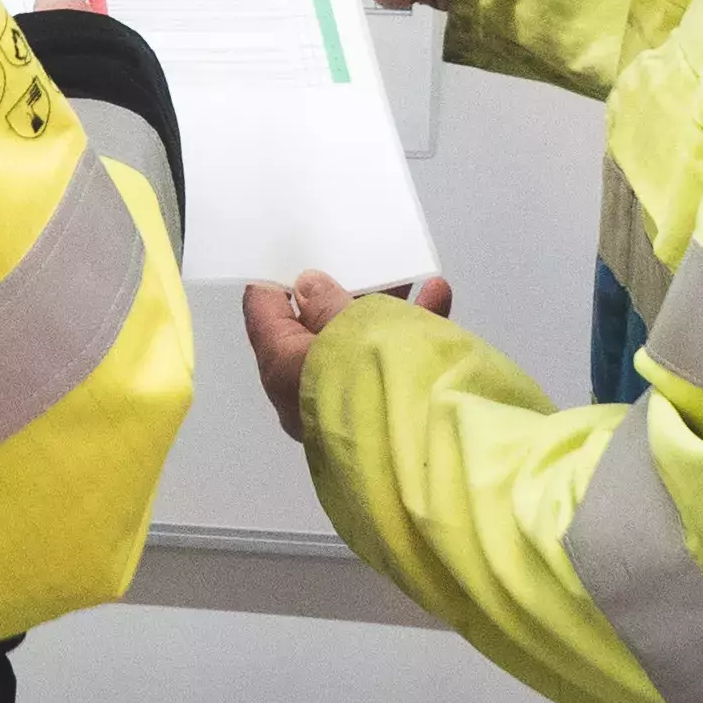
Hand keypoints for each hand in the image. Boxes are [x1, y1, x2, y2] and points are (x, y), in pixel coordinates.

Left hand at [241, 270, 454, 441]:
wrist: (439, 456)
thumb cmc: (382, 381)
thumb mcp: (354, 327)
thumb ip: (329, 304)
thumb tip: (306, 288)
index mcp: (282, 368)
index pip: (263, 313)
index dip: (276, 276)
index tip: (292, 247)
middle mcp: (305, 394)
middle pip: (313, 330)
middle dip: (338, 292)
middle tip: (353, 255)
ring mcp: (343, 408)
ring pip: (357, 347)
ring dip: (383, 310)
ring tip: (407, 275)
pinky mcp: (382, 417)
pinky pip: (389, 366)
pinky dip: (410, 335)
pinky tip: (438, 298)